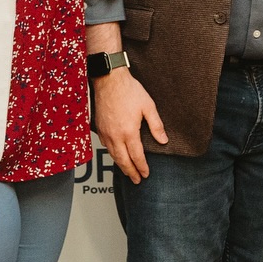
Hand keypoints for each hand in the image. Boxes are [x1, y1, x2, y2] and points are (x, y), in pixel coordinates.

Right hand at [93, 67, 166, 183]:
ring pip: (113, 155)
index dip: (142, 167)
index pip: (136, 156)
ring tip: (128, 172)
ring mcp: (105, 133)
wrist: (109, 81)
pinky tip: (117, 156)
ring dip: (121, 166)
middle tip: (137, 180)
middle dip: (131, 172)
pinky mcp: (99, 128)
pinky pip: (106, 147)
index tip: (146, 174)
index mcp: (128, 132)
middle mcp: (115, 135)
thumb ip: (156, 125)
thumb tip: (163, 140)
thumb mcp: (148, 107)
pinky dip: (112, 155)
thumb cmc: (129, 91)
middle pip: (123, 160)